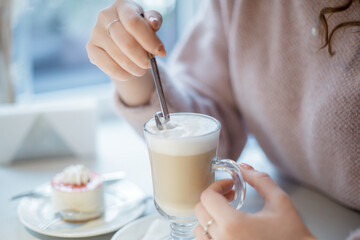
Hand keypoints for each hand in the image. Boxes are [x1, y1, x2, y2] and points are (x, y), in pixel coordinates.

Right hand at [87, 0, 165, 105]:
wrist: (123, 41)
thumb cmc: (139, 30)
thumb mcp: (150, 23)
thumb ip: (154, 21)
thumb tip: (153, 23)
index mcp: (122, 6)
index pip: (134, 23)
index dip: (149, 40)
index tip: (160, 53)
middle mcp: (105, 16)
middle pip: (126, 42)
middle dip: (142, 58)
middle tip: (149, 65)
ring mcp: (96, 32)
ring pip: (118, 56)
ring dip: (134, 68)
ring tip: (141, 70)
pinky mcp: (90, 48)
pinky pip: (108, 66)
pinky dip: (122, 74)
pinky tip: (129, 74)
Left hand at [194, 163, 316, 239]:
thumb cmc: (293, 236)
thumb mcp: (280, 201)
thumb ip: (260, 180)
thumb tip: (243, 167)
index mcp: (233, 224)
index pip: (207, 197)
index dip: (218, 185)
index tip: (231, 185)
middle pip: (199, 211)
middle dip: (213, 198)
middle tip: (231, 195)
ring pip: (199, 229)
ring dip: (209, 216)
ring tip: (228, 212)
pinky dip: (211, 232)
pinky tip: (228, 228)